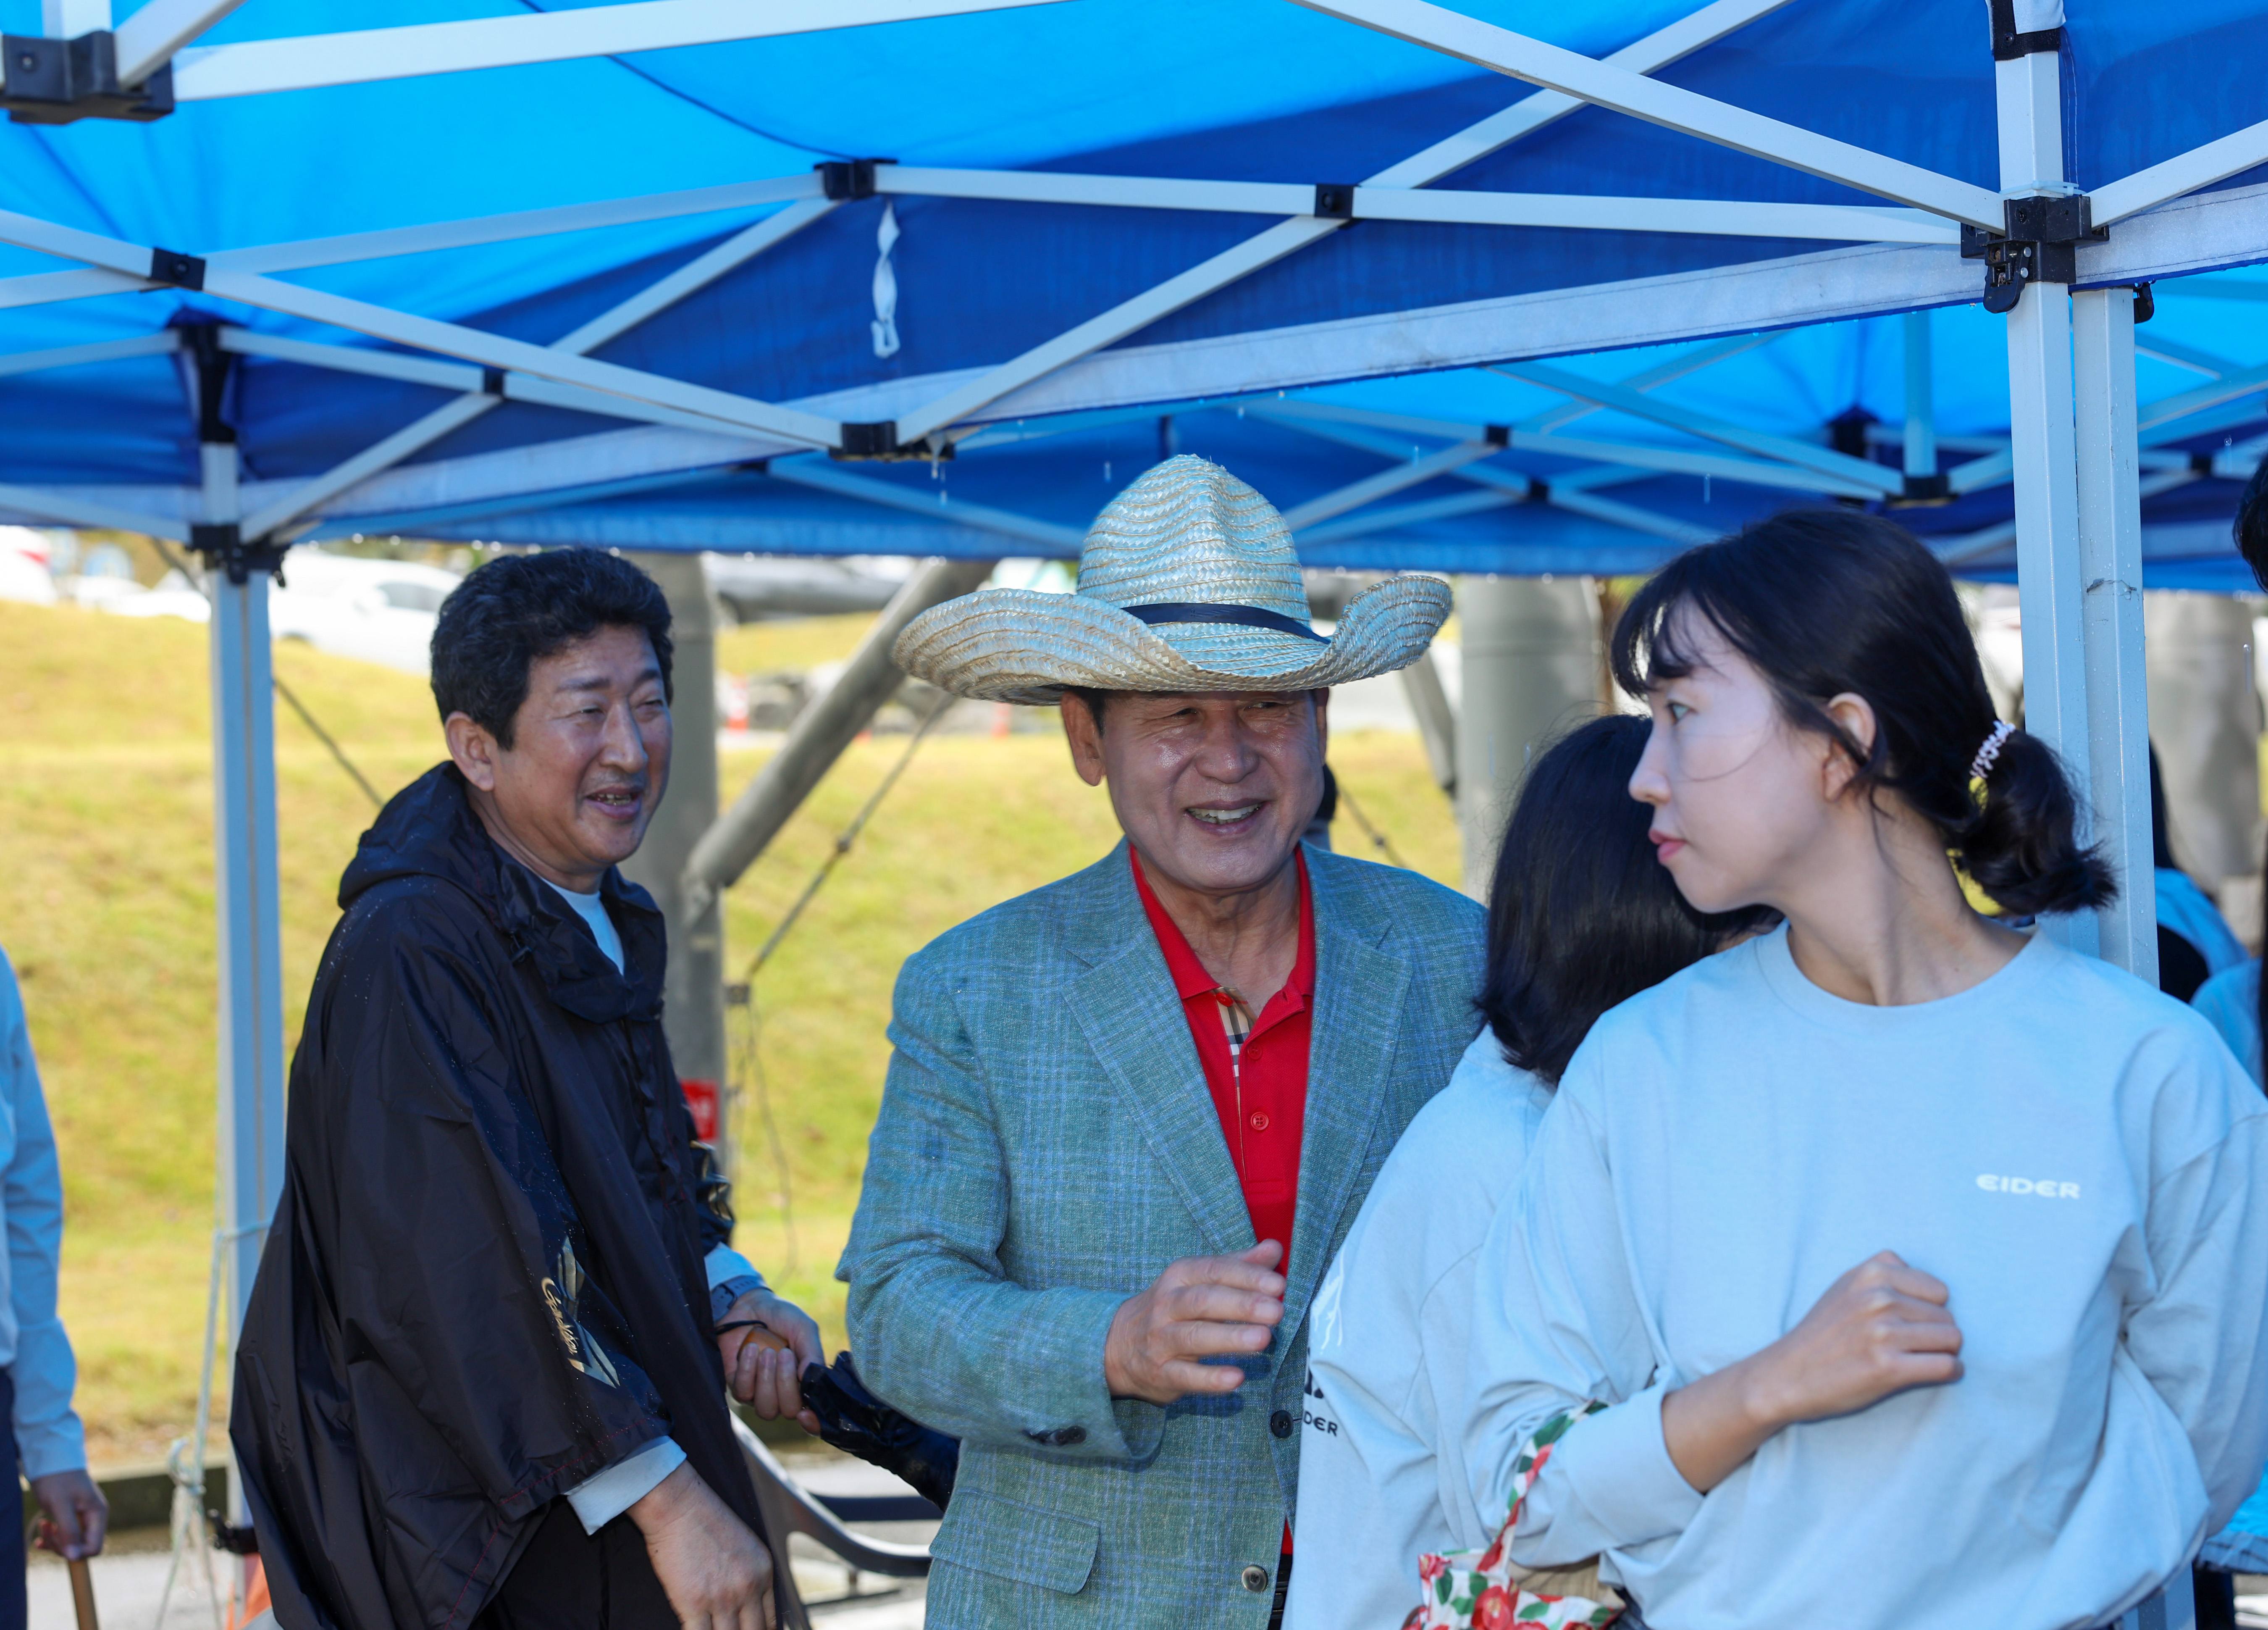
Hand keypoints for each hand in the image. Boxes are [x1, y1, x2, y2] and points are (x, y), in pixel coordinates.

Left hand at [29, 1468, 106, 1560]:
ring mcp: (83, 1517)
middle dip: (61, 1544)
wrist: (51, 1459)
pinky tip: (42, 1532)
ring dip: (54, 1540)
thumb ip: (69, 1531)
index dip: (75, 1551)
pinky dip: (52, 1537)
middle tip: (46, 1531)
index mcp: (97, 1514)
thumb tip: (74, 1557)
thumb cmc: (56, 1479)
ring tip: (42, 1526)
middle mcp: (93, 1517)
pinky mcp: (72, 1516)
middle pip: (81, 1547)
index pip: (94, 1547)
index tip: (57, 1542)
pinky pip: (65, 1535)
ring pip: (72, 1542)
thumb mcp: (61, 1505)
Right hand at [629, 1462, 775, 1629]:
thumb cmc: (705, 1521)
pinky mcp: (693, 1604)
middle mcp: (748, 1587)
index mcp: (763, 1572)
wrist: (678, 1505)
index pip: (771, 1622)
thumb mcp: (746, 1547)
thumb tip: (748, 1608)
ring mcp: (722, 1598)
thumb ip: (752, 1578)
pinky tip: (695, 1629)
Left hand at [719, 1289, 822, 1433]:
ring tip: (767, 1352)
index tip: (806, 1414)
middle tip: (784, 1353)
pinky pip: (743, 1392)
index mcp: (804, 1383)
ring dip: (766, 1379)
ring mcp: (759, 1393)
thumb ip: (812, 1354)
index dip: (812, 1423)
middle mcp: (782, 1394)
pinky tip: (751, 1350)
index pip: (811, 1417)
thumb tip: (811, 1381)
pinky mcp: (737, 1386)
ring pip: (766, 1409)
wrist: (751, 1304)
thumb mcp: (804, 1329)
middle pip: (789, 1411)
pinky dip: (747, 1370)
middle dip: (786, 1384)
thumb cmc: (782, 1317)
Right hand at [1103, 1241, 1284, 1405]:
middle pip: (1204, 1301)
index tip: (1278, 1285)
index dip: (1246, 1276)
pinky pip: (1185, 1376)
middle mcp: (1167, 1305)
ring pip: (1194, 1337)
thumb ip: (1237, 1265)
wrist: (1116, 1344)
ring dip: (1229, 1337)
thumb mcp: (1197, 1280)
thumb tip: (1274, 1248)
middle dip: (1241, 1305)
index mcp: (1179, 1277)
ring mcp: (1161, 1340)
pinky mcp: (1160, 1373)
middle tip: (1276, 1311)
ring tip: (1263, 1339)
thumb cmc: (1172, 1307)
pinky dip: (1210, 1378)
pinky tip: (1236, 1378)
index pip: (1214, 1271)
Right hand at [1662, 1251, 1961, 1491]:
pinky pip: (1948, 1366)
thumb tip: (1929, 1283)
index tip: (1911, 1324)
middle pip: (1947, 1316)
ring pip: (1953, 1340)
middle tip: (1911, 1346)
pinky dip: (1949, 1372)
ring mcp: (1883, 1334)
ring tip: (1919, 1359)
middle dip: (1937, 1333)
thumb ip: (1882, 1274)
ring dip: (1943, 1353)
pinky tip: (1931, 1373)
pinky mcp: (1888, 1368)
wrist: (1788, 1375)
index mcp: (1870, 1274)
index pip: (1939, 1290)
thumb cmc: (1821, 1334)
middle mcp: (1878, 1299)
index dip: (1930, 1310)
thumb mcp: (1844, 1287)